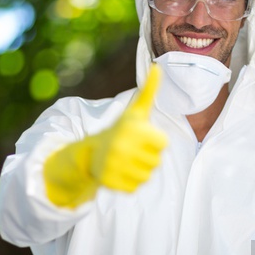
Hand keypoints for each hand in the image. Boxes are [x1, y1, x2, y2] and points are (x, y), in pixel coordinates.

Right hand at [43, 65, 167, 207]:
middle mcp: (122, 147)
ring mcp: (115, 166)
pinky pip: (135, 187)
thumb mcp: (135, 111)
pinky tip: (119, 171)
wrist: (90, 151)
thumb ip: (149, 90)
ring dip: (139, 170)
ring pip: (147, 176)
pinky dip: (129, 182)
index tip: (139, 137)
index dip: (154, 141)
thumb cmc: (120, 130)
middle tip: (130, 150)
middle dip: (146, 157)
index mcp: (132, 129)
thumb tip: (158, 66)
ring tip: (125, 160)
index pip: (163, 144)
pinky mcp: (110, 183)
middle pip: (156, 162)